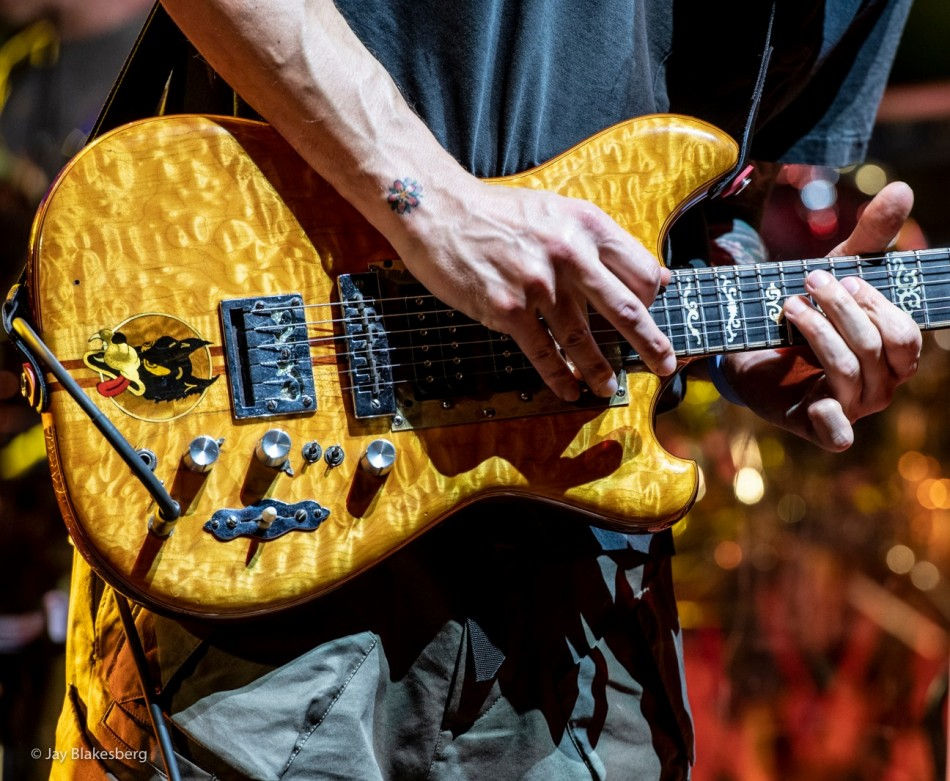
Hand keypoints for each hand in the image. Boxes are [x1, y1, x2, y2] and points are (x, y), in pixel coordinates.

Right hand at [390, 177, 676, 400]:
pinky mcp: (507, 308)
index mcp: (586, 226)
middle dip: (651, 344)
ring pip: (583, 339)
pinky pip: (543, 352)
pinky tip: (568, 390)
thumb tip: (649, 276)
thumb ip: (599, 242)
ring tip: (608, 387)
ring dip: (600, 370)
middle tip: (667, 366)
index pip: (639, 271)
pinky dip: (559, 377)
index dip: (651, 297)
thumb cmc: (497, 213)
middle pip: (625, 309)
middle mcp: (568, 254)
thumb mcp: (558, 211)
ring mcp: (538, 284)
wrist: (438, 210)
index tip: (649, 313)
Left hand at [722, 181, 921, 449]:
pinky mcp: (814, 425)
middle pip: (877, 351)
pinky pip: (837, 434)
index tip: (837, 277)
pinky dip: (830, 419)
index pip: (905, 335)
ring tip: (788, 306)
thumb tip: (903, 188)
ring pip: (849, 373)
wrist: (749, 346)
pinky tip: (817, 403)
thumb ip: (870, 237)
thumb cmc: (806, 311)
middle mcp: (880, 384)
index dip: (874, 305)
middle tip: (808, 283)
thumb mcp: (836, 273)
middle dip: (842, 312)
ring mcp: (850, 407)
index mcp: (892, 353)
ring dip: (817, 334)